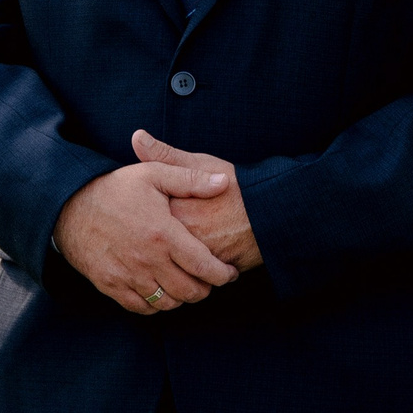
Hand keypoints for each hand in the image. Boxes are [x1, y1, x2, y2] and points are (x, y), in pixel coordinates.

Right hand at [54, 157, 237, 313]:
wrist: (67, 205)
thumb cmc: (114, 188)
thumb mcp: (153, 175)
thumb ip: (191, 180)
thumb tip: (224, 182)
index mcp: (163, 234)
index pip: (204, 266)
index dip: (223, 274)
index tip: (229, 272)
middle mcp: (147, 260)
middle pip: (190, 291)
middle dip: (206, 289)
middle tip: (210, 280)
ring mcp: (127, 275)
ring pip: (168, 303)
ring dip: (182, 298)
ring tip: (188, 285)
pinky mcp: (110, 285)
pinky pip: (141, 307)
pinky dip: (157, 305)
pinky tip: (163, 291)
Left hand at [131, 131, 262, 270]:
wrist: (275, 213)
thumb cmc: (239, 186)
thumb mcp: (202, 164)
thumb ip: (166, 155)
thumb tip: (137, 136)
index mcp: (173, 210)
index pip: (145, 217)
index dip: (147, 214)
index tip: (151, 210)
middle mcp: (182, 237)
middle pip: (156, 243)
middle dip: (157, 239)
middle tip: (169, 230)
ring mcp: (197, 257)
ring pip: (172, 263)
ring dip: (172, 259)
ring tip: (182, 248)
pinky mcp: (212, 272)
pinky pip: (192, 275)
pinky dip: (191, 271)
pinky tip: (193, 261)